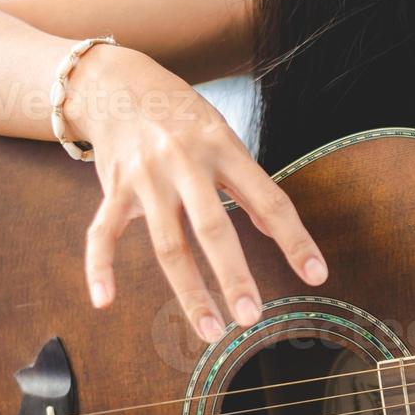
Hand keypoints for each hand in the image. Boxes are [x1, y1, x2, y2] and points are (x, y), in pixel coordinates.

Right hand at [74, 47, 326, 341]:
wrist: (117, 84)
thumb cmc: (182, 118)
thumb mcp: (224, 137)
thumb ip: (248, 184)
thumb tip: (276, 228)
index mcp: (222, 149)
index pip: (267, 200)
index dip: (293, 239)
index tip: (315, 275)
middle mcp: (183, 164)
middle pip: (212, 228)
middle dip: (233, 276)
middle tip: (251, 317)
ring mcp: (145, 179)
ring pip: (167, 244)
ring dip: (189, 292)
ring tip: (211, 330)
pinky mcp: (113, 189)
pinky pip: (102, 234)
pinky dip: (99, 268)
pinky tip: (104, 301)